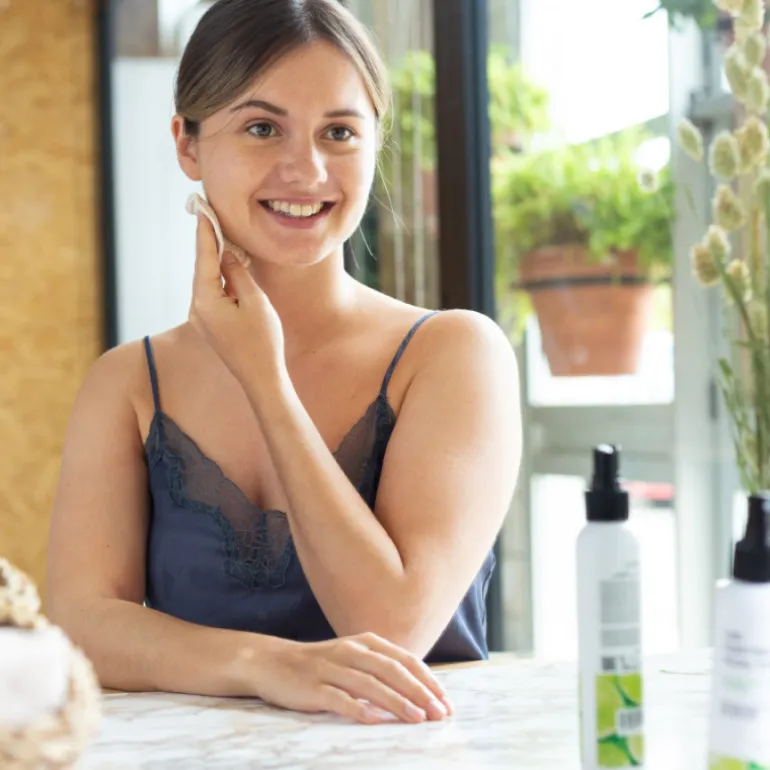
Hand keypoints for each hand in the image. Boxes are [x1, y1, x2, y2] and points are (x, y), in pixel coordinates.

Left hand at [188, 213, 285, 386]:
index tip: (203, 209)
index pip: (204, 257)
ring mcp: (201, 318)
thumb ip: (237, 273)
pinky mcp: (210, 325)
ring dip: (217, 262)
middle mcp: (197, 308)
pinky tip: (230, 269)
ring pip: (208, 281)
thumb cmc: (263, 341)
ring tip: (226, 239)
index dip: (206, 232)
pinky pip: (213, 295)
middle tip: (213, 216)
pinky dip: (221, 280)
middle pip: (203, 268)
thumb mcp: (255, 301)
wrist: (261, 378)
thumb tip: (226, 255)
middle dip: (210, 243)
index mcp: (205, 300)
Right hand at [254, 632, 453, 724]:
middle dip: (419, 692)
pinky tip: (374, 720)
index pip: (404, 660)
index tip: (446, 702)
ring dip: (396, 701)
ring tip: (417, 718)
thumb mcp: (354, 658)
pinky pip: (338, 697)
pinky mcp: (313, 687)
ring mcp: (331, 668)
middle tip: (439, 713)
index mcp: (366, 643)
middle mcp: (351, 651)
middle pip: (392, 670)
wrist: (273, 662)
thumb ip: (381, 669)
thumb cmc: (321, 665)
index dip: (427, 680)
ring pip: (369, 684)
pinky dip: (357, 708)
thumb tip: (419, 690)